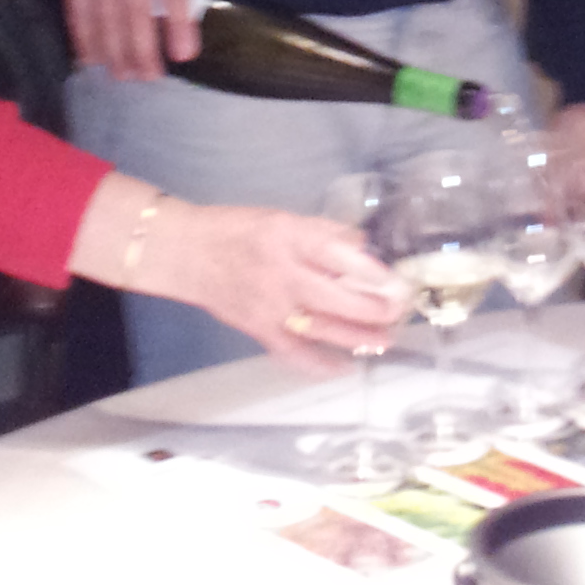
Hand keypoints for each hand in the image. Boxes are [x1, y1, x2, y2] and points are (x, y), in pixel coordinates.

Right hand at [51, 0, 197, 77]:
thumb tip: (182, 42)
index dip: (179, 24)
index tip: (183, 56)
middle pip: (134, 10)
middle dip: (140, 49)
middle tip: (146, 77)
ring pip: (105, 15)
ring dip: (113, 51)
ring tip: (121, 74)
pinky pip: (78, 12)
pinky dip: (85, 39)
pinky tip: (92, 59)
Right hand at [80, 187, 403, 373]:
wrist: (185, 252)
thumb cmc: (236, 230)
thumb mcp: (283, 217)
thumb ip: (324, 233)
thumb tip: (364, 248)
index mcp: (289, 237)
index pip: (338, 256)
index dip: (371, 272)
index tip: (397, 281)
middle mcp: (282, 274)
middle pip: (336, 299)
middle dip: (374, 310)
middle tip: (399, 313)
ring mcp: (270, 307)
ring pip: (321, 330)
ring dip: (357, 338)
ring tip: (385, 341)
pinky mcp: (258, 331)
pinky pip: (293, 354)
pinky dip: (319, 365)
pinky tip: (343, 367)